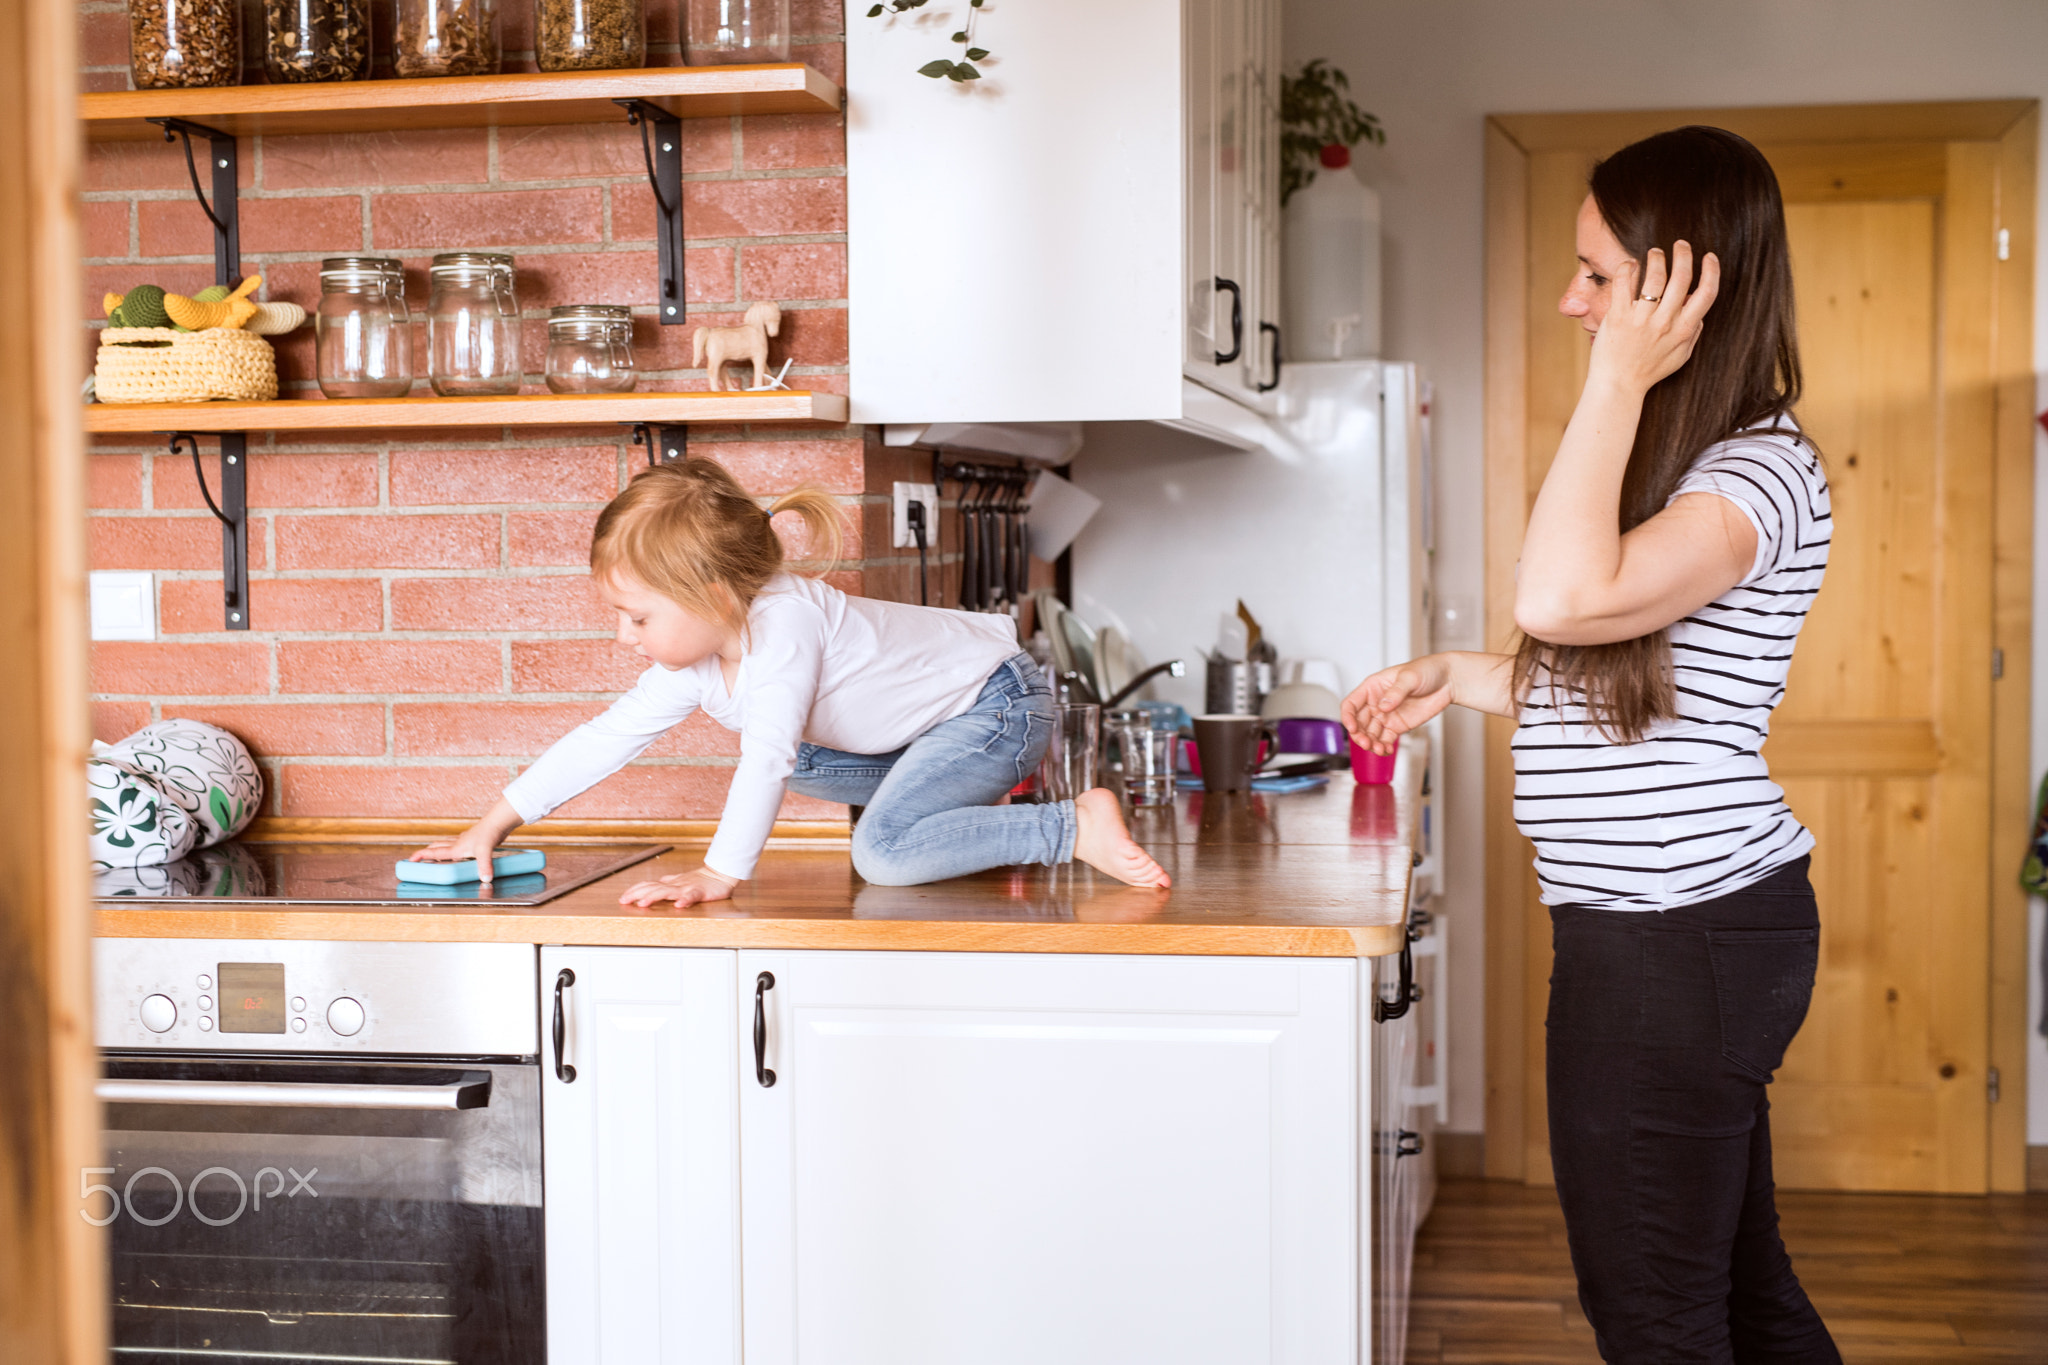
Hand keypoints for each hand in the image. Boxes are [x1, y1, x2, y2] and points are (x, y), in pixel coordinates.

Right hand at [410, 798, 521, 881]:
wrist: (498, 822)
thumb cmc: (489, 833)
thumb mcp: (485, 852)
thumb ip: (484, 866)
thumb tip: (485, 879)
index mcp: (455, 848)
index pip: (433, 853)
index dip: (421, 856)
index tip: (410, 860)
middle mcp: (457, 843)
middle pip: (436, 847)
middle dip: (425, 853)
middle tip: (417, 858)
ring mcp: (464, 840)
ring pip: (445, 843)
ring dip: (437, 848)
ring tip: (432, 852)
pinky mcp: (472, 838)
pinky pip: (456, 842)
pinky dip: (451, 845)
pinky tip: (457, 847)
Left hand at [618, 865, 739, 908]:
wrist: (721, 874)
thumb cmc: (702, 879)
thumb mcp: (681, 881)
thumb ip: (669, 882)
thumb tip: (657, 882)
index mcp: (670, 883)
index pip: (648, 885)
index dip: (635, 891)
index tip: (622, 898)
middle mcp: (676, 885)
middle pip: (653, 888)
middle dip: (637, 894)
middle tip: (624, 901)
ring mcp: (687, 888)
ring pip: (668, 892)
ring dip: (654, 897)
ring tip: (643, 903)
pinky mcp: (700, 892)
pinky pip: (692, 896)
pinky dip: (685, 900)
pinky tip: (679, 905)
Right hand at [1341, 656, 1455, 755]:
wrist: (1448, 681)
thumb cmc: (1427, 670)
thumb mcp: (1410, 677)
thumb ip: (1396, 692)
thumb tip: (1383, 706)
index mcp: (1373, 687)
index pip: (1351, 704)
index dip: (1348, 717)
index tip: (1352, 728)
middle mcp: (1376, 702)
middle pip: (1358, 723)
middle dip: (1360, 735)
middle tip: (1367, 743)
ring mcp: (1387, 716)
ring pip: (1371, 734)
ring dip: (1371, 743)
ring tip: (1379, 749)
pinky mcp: (1398, 726)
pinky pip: (1385, 739)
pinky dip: (1384, 747)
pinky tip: (1386, 750)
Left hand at [1589, 242, 1719, 394]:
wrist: (1618, 385)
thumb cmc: (1649, 371)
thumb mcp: (1680, 356)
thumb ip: (1693, 332)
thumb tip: (1700, 311)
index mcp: (1684, 330)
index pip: (1707, 293)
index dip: (1712, 271)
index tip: (1709, 257)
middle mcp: (1665, 322)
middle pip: (1682, 277)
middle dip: (1684, 254)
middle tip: (1680, 244)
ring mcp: (1641, 319)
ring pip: (1655, 277)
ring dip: (1657, 258)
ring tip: (1655, 252)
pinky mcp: (1617, 317)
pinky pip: (1623, 284)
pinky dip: (1627, 268)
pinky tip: (1630, 264)